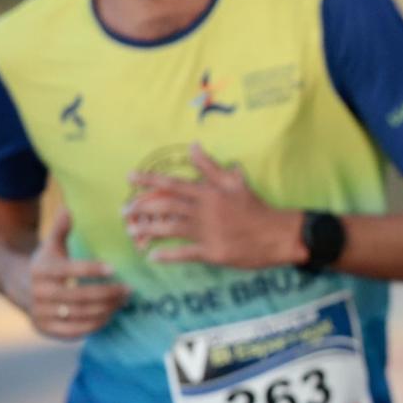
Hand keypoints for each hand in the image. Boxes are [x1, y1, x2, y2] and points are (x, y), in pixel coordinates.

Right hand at [17, 206, 129, 339]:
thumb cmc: (46, 263)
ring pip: (80, 315)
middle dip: (108, 294)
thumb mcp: (51, 245)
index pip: (70, 271)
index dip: (92, 270)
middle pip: (80, 296)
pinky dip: (95, 325)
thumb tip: (69, 207)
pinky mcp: (46, 329)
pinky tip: (110, 315)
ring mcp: (41, 314)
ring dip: (107, 309)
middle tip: (129, 289)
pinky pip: (75, 331)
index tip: (114, 269)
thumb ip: (61, 228)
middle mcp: (39, 294)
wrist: (18, 286)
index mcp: (41, 270)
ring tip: (124, 301)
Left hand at [125, 144, 302, 269]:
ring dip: (148, 230)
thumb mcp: (235, 182)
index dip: (149, 180)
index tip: (129, 178)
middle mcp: (204, 211)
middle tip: (124, 210)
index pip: (172, 184)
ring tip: (132, 232)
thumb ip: (211, 166)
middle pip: (165, 206)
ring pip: (170, 229)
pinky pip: (185, 253)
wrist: (278, 234)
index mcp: (208, 193)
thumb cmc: (256, 208)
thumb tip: (194, 146)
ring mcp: (207, 233)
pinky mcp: (213, 252)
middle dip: (141, 208)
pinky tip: (152, 256)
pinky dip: (167, 255)